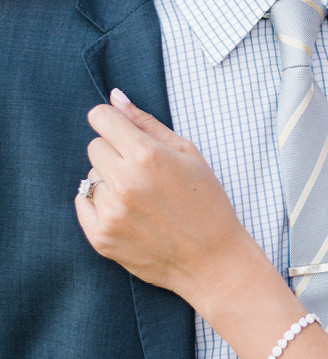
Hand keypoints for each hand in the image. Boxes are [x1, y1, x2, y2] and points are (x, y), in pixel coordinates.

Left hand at [75, 89, 251, 307]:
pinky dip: (100, 204)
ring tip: (141, 197)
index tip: (121, 131)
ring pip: (90, 176)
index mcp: (147, 156)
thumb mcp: (187, 154)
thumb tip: (115, 97)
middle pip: (94, 146)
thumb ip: (147, 123)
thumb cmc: (206, 203)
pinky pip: (83, 203)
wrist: (213, 260)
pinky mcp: (101, 238)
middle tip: (142, 171)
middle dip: (114, 152)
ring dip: (109, 180)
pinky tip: (128, 213)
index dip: (112, 121)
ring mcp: (110, 213)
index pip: (101, 118)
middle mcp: (124, 183)